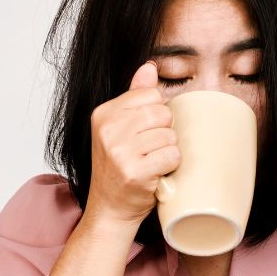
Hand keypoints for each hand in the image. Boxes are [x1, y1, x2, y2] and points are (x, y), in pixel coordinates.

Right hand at [87, 62, 179, 223]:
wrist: (109, 208)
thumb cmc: (119, 167)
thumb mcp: (120, 128)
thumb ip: (134, 96)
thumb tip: (149, 67)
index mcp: (104, 114)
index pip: (151, 94)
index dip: (157, 114)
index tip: (144, 132)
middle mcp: (108, 130)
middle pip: (163, 113)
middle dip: (164, 132)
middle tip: (149, 150)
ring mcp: (120, 151)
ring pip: (170, 135)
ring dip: (167, 151)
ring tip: (151, 162)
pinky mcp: (134, 172)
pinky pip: (172, 155)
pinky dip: (171, 166)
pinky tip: (157, 173)